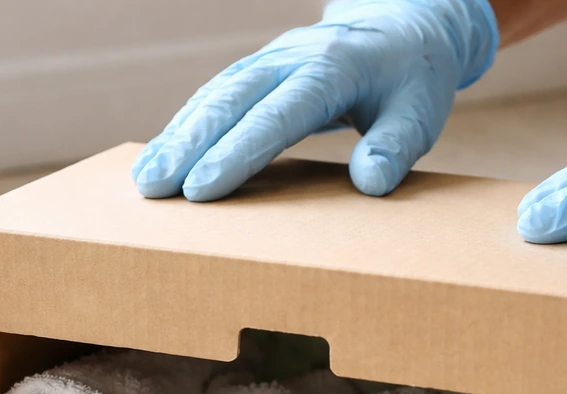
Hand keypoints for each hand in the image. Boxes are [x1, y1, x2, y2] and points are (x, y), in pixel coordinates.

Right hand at [132, 0, 497, 200]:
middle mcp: (292, 57)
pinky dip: (186, 126)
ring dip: (177, 136)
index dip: (239, 151)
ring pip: (214, 95)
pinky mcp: (258, 72)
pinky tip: (162, 156)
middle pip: (232, 99)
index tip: (203, 189)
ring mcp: (270, 61)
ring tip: (145, 181)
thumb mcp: (421, 112)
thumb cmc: (411, 79)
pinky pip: (215, 96)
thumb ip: (397, 145)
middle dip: (189, 144)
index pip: (280, 112)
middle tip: (154, 189)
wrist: (401, 29)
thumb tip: (371, 183)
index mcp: (334, 67)